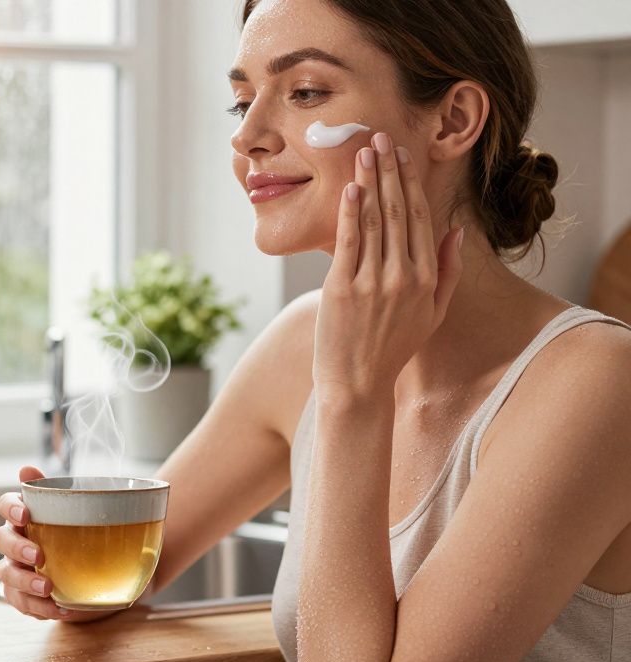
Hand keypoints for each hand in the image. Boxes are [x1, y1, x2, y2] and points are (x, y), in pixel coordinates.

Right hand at [0, 466, 66, 619]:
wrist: (95, 571)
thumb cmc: (79, 534)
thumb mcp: (77, 511)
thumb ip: (56, 490)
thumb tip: (27, 468)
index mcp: (24, 516)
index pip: (5, 504)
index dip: (10, 509)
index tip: (25, 515)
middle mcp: (14, 541)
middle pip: (0, 540)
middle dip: (16, 549)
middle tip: (39, 556)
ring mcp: (14, 569)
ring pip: (5, 575)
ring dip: (24, 582)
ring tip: (49, 589)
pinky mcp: (22, 595)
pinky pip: (20, 602)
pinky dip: (38, 607)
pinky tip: (60, 608)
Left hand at [313, 132, 463, 399]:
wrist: (358, 384)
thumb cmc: (393, 347)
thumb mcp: (433, 312)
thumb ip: (448, 271)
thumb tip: (456, 230)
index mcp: (427, 279)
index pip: (419, 219)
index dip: (410, 184)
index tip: (402, 156)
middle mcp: (404, 277)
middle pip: (396, 213)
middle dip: (388, 172)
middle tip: (380, 138)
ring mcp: (373, 283)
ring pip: (373, 222)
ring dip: (369, 182)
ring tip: (363, 152)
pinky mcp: (343, 290)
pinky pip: (348, 243)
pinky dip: (350, 213)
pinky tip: (350, 188)